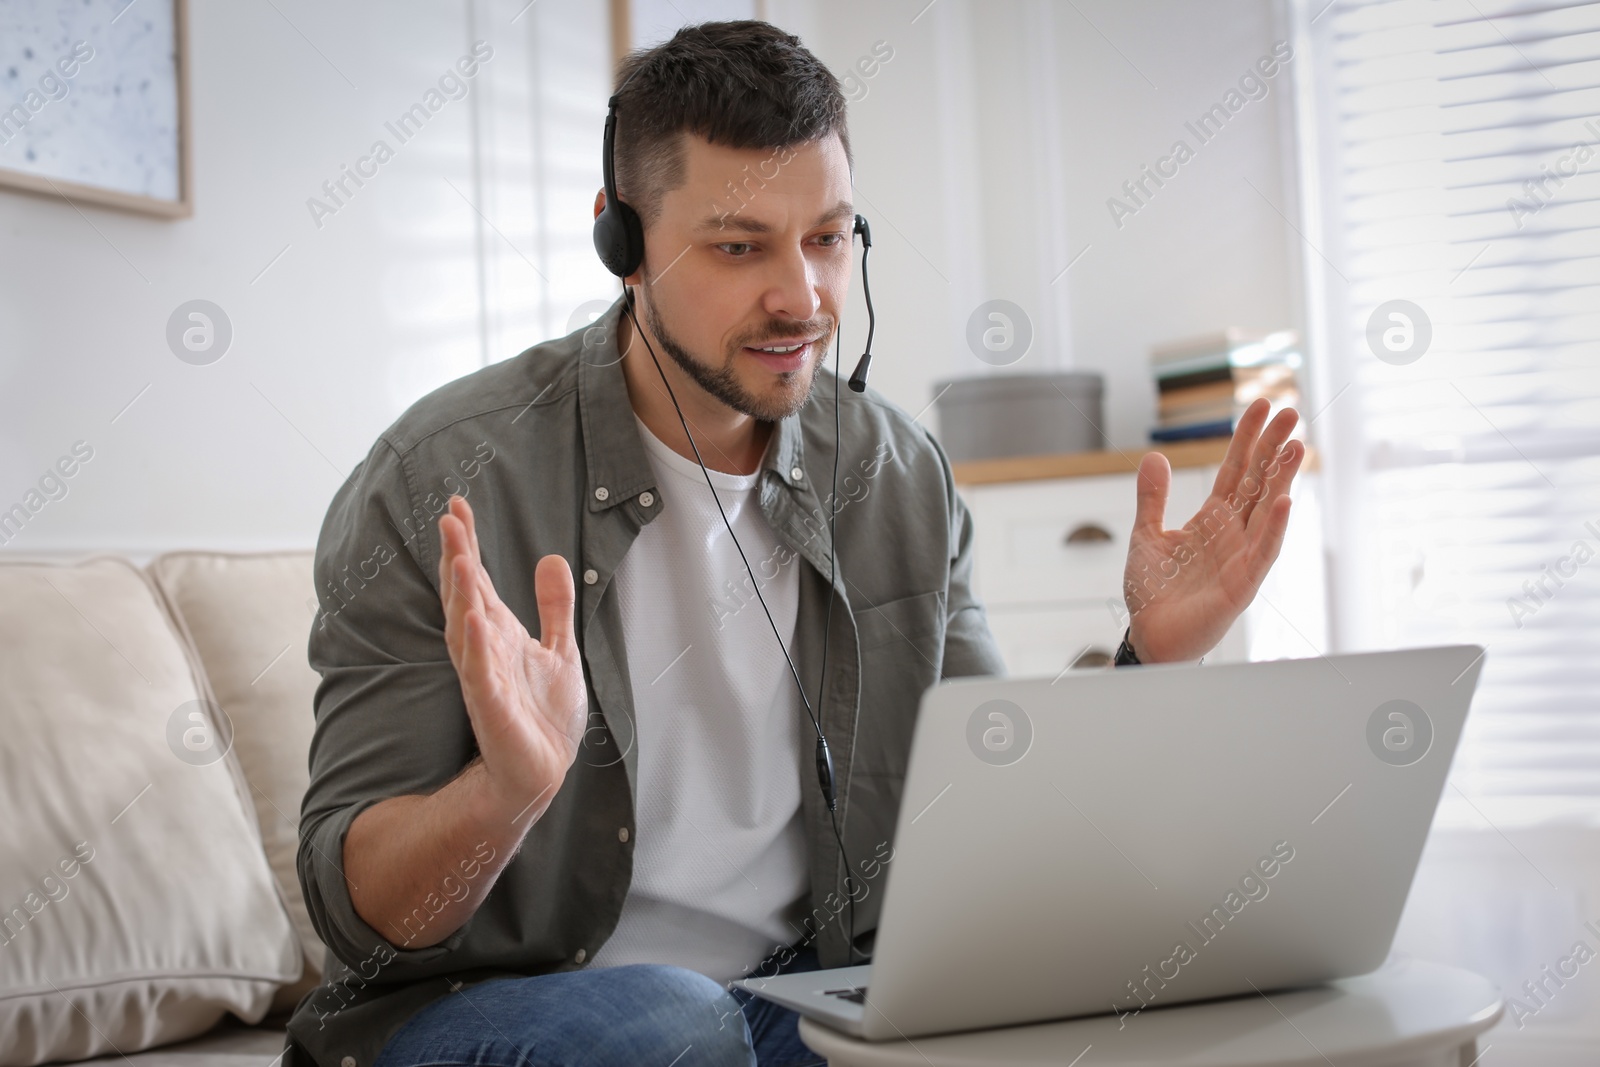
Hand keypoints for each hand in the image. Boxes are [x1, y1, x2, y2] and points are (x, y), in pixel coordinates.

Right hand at [437, 495, 587, 818]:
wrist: (543, 769)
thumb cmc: (544, 715)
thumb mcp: (560, 649)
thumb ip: (554, 606)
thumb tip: (551, 557)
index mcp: (499, 633)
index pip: (478, 580)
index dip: (467, 544)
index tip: (456, 505)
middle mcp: (485, 649)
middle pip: (465, 596)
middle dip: (457, 558)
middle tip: (448, 519)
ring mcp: (485, 677)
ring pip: (466, 628)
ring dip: (461, 594)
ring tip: (458, 558)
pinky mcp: (492, 707)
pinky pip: (480, 673)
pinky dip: (476, 646)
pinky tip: (473, 619)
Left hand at [1121, 398, 1304, 662]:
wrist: (1149, 635)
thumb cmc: (1154, 591)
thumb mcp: (1147, 535)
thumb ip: (1152, 498)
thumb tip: (1154, 456)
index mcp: (1214, 519)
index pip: (1237, 470)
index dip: (1248, 438)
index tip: (1260, 404)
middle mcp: (1234, 533)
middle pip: (1259, 482)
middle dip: (1274, 447)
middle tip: (1291, 410)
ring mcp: (1242, 557)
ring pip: (1268, 511)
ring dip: (1284, 480)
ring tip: (1298, 446)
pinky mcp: (1243, 585)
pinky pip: (1263, 553)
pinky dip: (1274, 529)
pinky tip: (1285, 502)